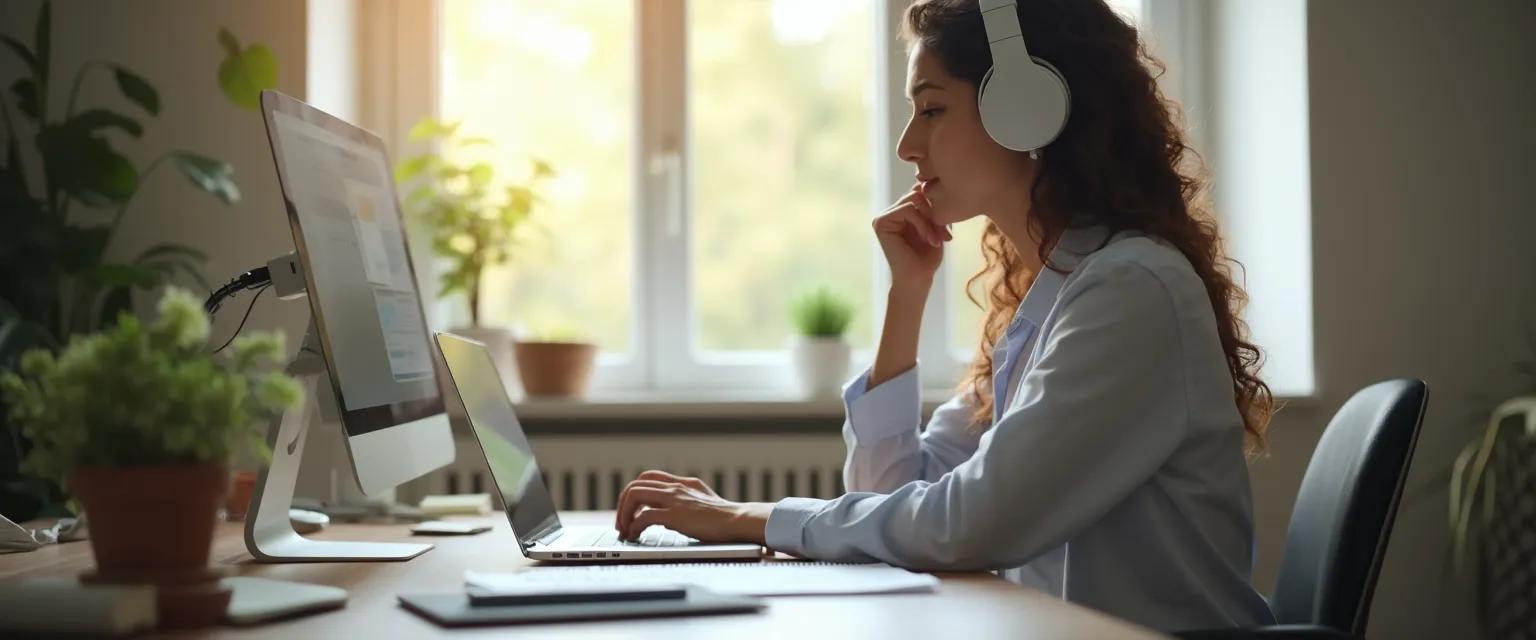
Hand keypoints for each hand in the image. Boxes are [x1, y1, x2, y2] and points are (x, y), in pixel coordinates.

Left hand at [613, 470, 772, 544]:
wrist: (738, 521)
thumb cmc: (724, 517)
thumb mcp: (702, 502)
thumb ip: (685, 502)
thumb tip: (668, 516)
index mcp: (682, 483)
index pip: (648, 477)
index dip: (633, 492)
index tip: (630, 510)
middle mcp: (675, 488)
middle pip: (635, 485)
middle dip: (622, 504)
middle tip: (621, 523)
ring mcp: (674, 499)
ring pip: (634, 495)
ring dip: (623, 514)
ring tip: (625, 530)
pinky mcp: (675, 515)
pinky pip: (644, 516)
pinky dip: (634, 527)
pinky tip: (635, 536)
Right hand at [873, 182, 950, 287]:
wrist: (918, 280)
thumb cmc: (928, 258)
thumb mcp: (935, 227)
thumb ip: (932, 207)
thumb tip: (930, 185)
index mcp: (899, 213)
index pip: (921, 194)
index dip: (936, 208)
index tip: (948, 231)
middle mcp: (889, 213)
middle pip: (917, 195)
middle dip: (935, 214)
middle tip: (945, 235)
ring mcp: (882, 217)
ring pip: (914, 201)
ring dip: (931, 220)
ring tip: (938, 239)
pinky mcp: (880, 222)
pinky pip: (908, 209)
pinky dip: (923, 224)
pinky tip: (929, 239)